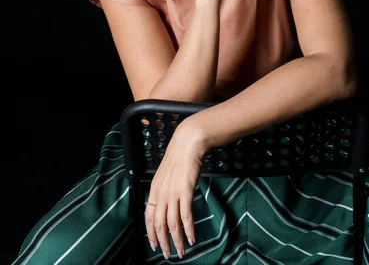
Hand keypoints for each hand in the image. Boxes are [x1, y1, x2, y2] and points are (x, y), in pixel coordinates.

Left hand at [145, 121, 206, 259]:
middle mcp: (161, 193)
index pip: (149, 216)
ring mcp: (173, 193)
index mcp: (155, 189)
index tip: (154, 245)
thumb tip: (168, 202)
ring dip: (176, 240)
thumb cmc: (180, 156)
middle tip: (168, 255)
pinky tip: (191, 238)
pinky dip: (188, 229)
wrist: (188, 143)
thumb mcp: (167, 174)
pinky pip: (186, 215)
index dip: (151, 233)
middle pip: (159, 224)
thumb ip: (165, 188)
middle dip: (163, 242)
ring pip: (172, 223)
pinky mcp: (185, 191)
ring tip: (182, 252)